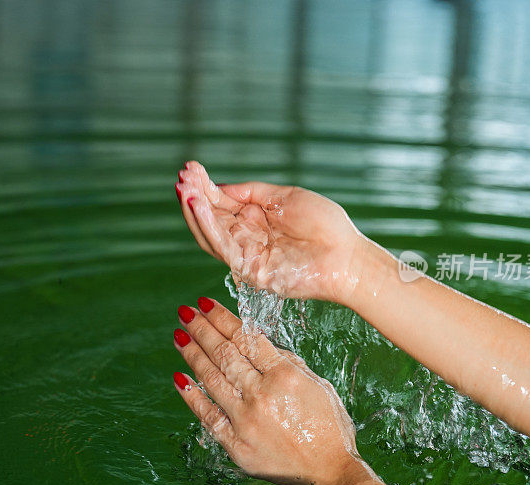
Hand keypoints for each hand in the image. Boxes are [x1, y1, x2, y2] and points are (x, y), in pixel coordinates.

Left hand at [171, 298, 366, 484]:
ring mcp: (246, 421)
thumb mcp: (317, 384)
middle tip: (185, 312)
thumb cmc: (328, 426)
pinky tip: (180, 377)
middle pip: (225, 354)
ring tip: (179, 336)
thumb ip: (286, 362)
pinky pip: (208, 416)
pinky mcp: (236, 445)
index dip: (222, 318)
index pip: (246, 338)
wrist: (330, 472)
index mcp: (285, 376)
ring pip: (212, 380)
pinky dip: (192, 396)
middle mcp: (262, 395)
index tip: (205, 303)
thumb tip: (257, 344)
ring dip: (192, 355)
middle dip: (202, 329)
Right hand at [175, 162, 363, 301]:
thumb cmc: (325, 226)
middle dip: (194, 197)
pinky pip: (223, 248)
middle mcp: (247, 238)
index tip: (191, 168)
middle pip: (210, 218)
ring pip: (210, 235)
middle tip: (182, 177)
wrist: (348, 257)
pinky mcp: (250, 271)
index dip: (204, 187)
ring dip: (195, 212)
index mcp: (256, 220)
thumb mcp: (285, 196)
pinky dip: (208, 227)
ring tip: (185, 190)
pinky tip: (199, 207)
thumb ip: (251, 192)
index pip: (221, 203)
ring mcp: (247, 255)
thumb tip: (220, 186)